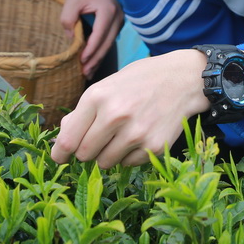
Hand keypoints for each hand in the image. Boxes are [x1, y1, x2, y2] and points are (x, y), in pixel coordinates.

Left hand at [50, 48, 209, 167]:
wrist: (183, 79)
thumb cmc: (139, 81)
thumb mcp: (106, 87)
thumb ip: (82, 113)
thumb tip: (62, 141)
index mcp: (97, 97)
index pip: (68, 140)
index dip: (60, 153)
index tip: (60, 157)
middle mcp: (115, 116)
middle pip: (84, 155)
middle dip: (87, 150)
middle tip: (100, 138)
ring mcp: (136, 134)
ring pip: (105, 163)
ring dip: (108, 153)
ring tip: (123, 133)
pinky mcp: (154, 147)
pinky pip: (128, 164)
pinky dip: (130, 155)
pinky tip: (140, 135)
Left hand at [61, 0, 122, 77]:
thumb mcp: (72, 1)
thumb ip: (68, 17)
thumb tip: (71, 37)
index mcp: (108, 9)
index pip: (100, 32)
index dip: (92, 48)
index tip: (82, 60)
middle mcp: (117, 18)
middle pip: (107, 43)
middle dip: (95, 59)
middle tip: (84, 72)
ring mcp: (119, 25)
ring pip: (108, 46)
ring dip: (98, 60)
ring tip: (87, 73)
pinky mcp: (116, 30)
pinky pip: (108, 45)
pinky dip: (100, 56)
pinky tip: (93, 68)